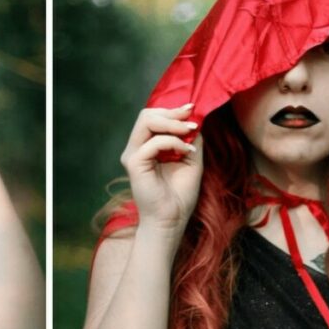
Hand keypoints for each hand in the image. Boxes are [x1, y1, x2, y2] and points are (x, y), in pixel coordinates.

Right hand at [120, 105, 203, 242]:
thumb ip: (191, 139)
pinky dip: (174, 142)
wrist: (172, 219)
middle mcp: (136, 148)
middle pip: (147, 114)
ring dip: (172, 123)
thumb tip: (195, 120)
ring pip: (147, 121)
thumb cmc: (179, 195)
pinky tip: (186, 152)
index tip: (192, 109)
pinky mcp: (134, 163)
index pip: (153, 117)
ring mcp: (133, 155)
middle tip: (191, 120)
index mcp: (146, 147)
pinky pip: (154, 142)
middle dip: (172, 113)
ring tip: (190, 132)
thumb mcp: (191, 160)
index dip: (172, 110)